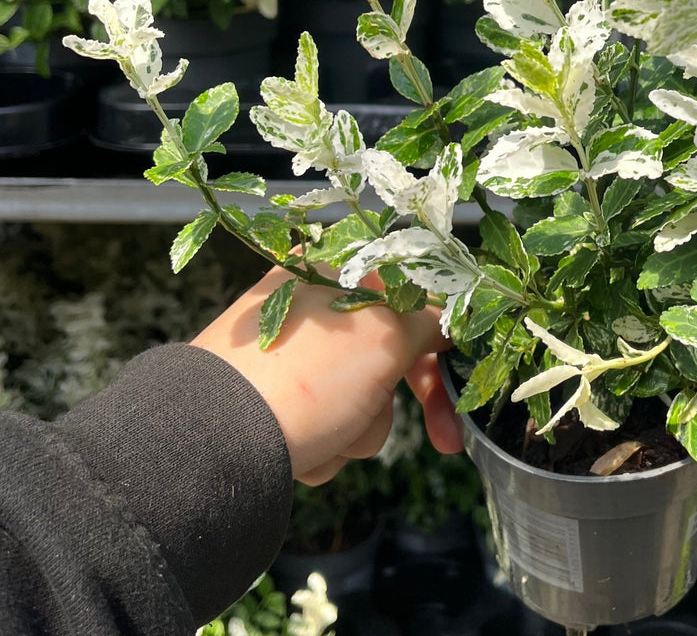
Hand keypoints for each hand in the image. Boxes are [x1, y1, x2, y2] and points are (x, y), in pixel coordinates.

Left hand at [192, 267, 463, 484]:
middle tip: (445, 442)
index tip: (459, 376)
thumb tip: (444, 320)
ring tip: (330, 436)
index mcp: (330, 269)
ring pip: (360, 396)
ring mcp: (286, 356)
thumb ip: (427, 322)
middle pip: (385, 352)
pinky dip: (325, 442)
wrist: (213, 444)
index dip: (439, 341)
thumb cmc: (306, 375)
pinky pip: (325, 421)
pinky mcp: (270, 402)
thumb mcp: (387, 336)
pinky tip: (304, 450)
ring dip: (359, 427)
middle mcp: (308, 306)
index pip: (407, 293)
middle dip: (400, 401)